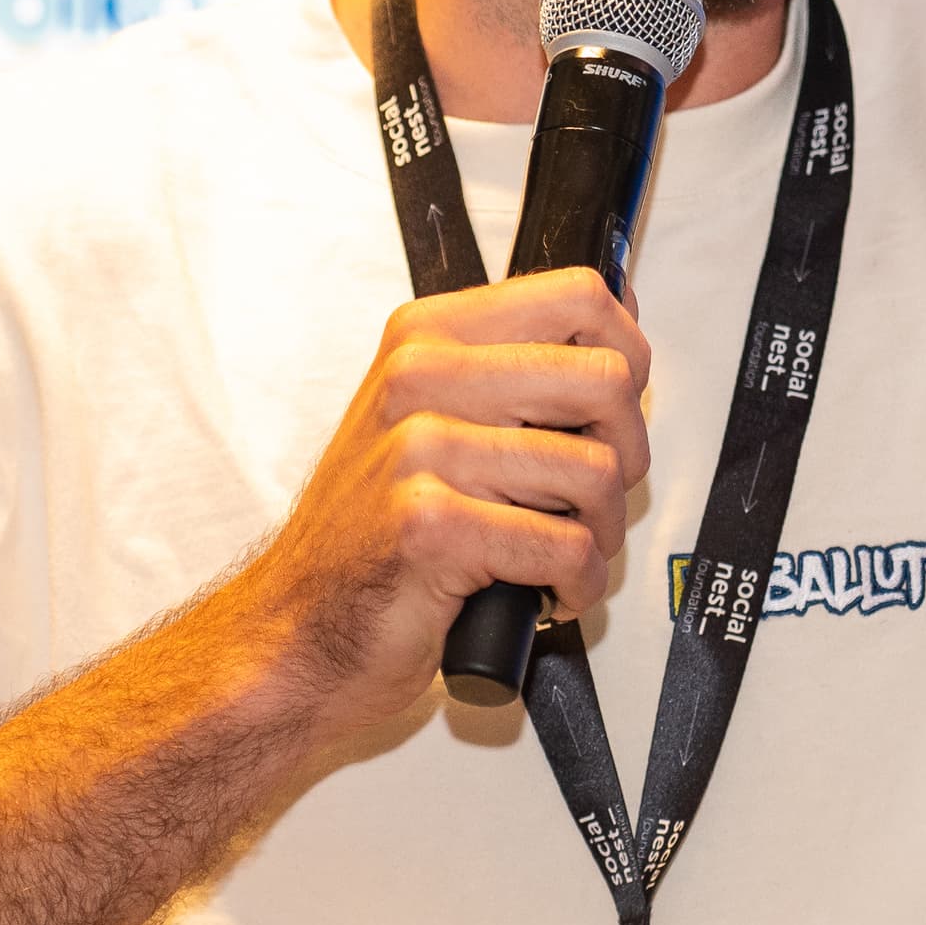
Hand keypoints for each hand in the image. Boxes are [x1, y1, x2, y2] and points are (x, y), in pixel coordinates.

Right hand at [226, 268, 651, 736]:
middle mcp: (420, 377)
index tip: (617, 405)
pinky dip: (576, 586)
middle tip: (589, 496)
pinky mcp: (433, 525)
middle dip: (626, 453)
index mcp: (427, 335)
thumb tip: (620, 329)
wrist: (297, 628)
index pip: (578, 296)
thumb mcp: (431, 420)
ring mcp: (422, 449)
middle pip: (607, 379)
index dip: (628, 354)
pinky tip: (539, 592)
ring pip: (598, 470)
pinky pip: (567, 548)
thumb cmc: (372, 534)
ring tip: (556, 552)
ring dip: (599, 533)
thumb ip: (514, 371)